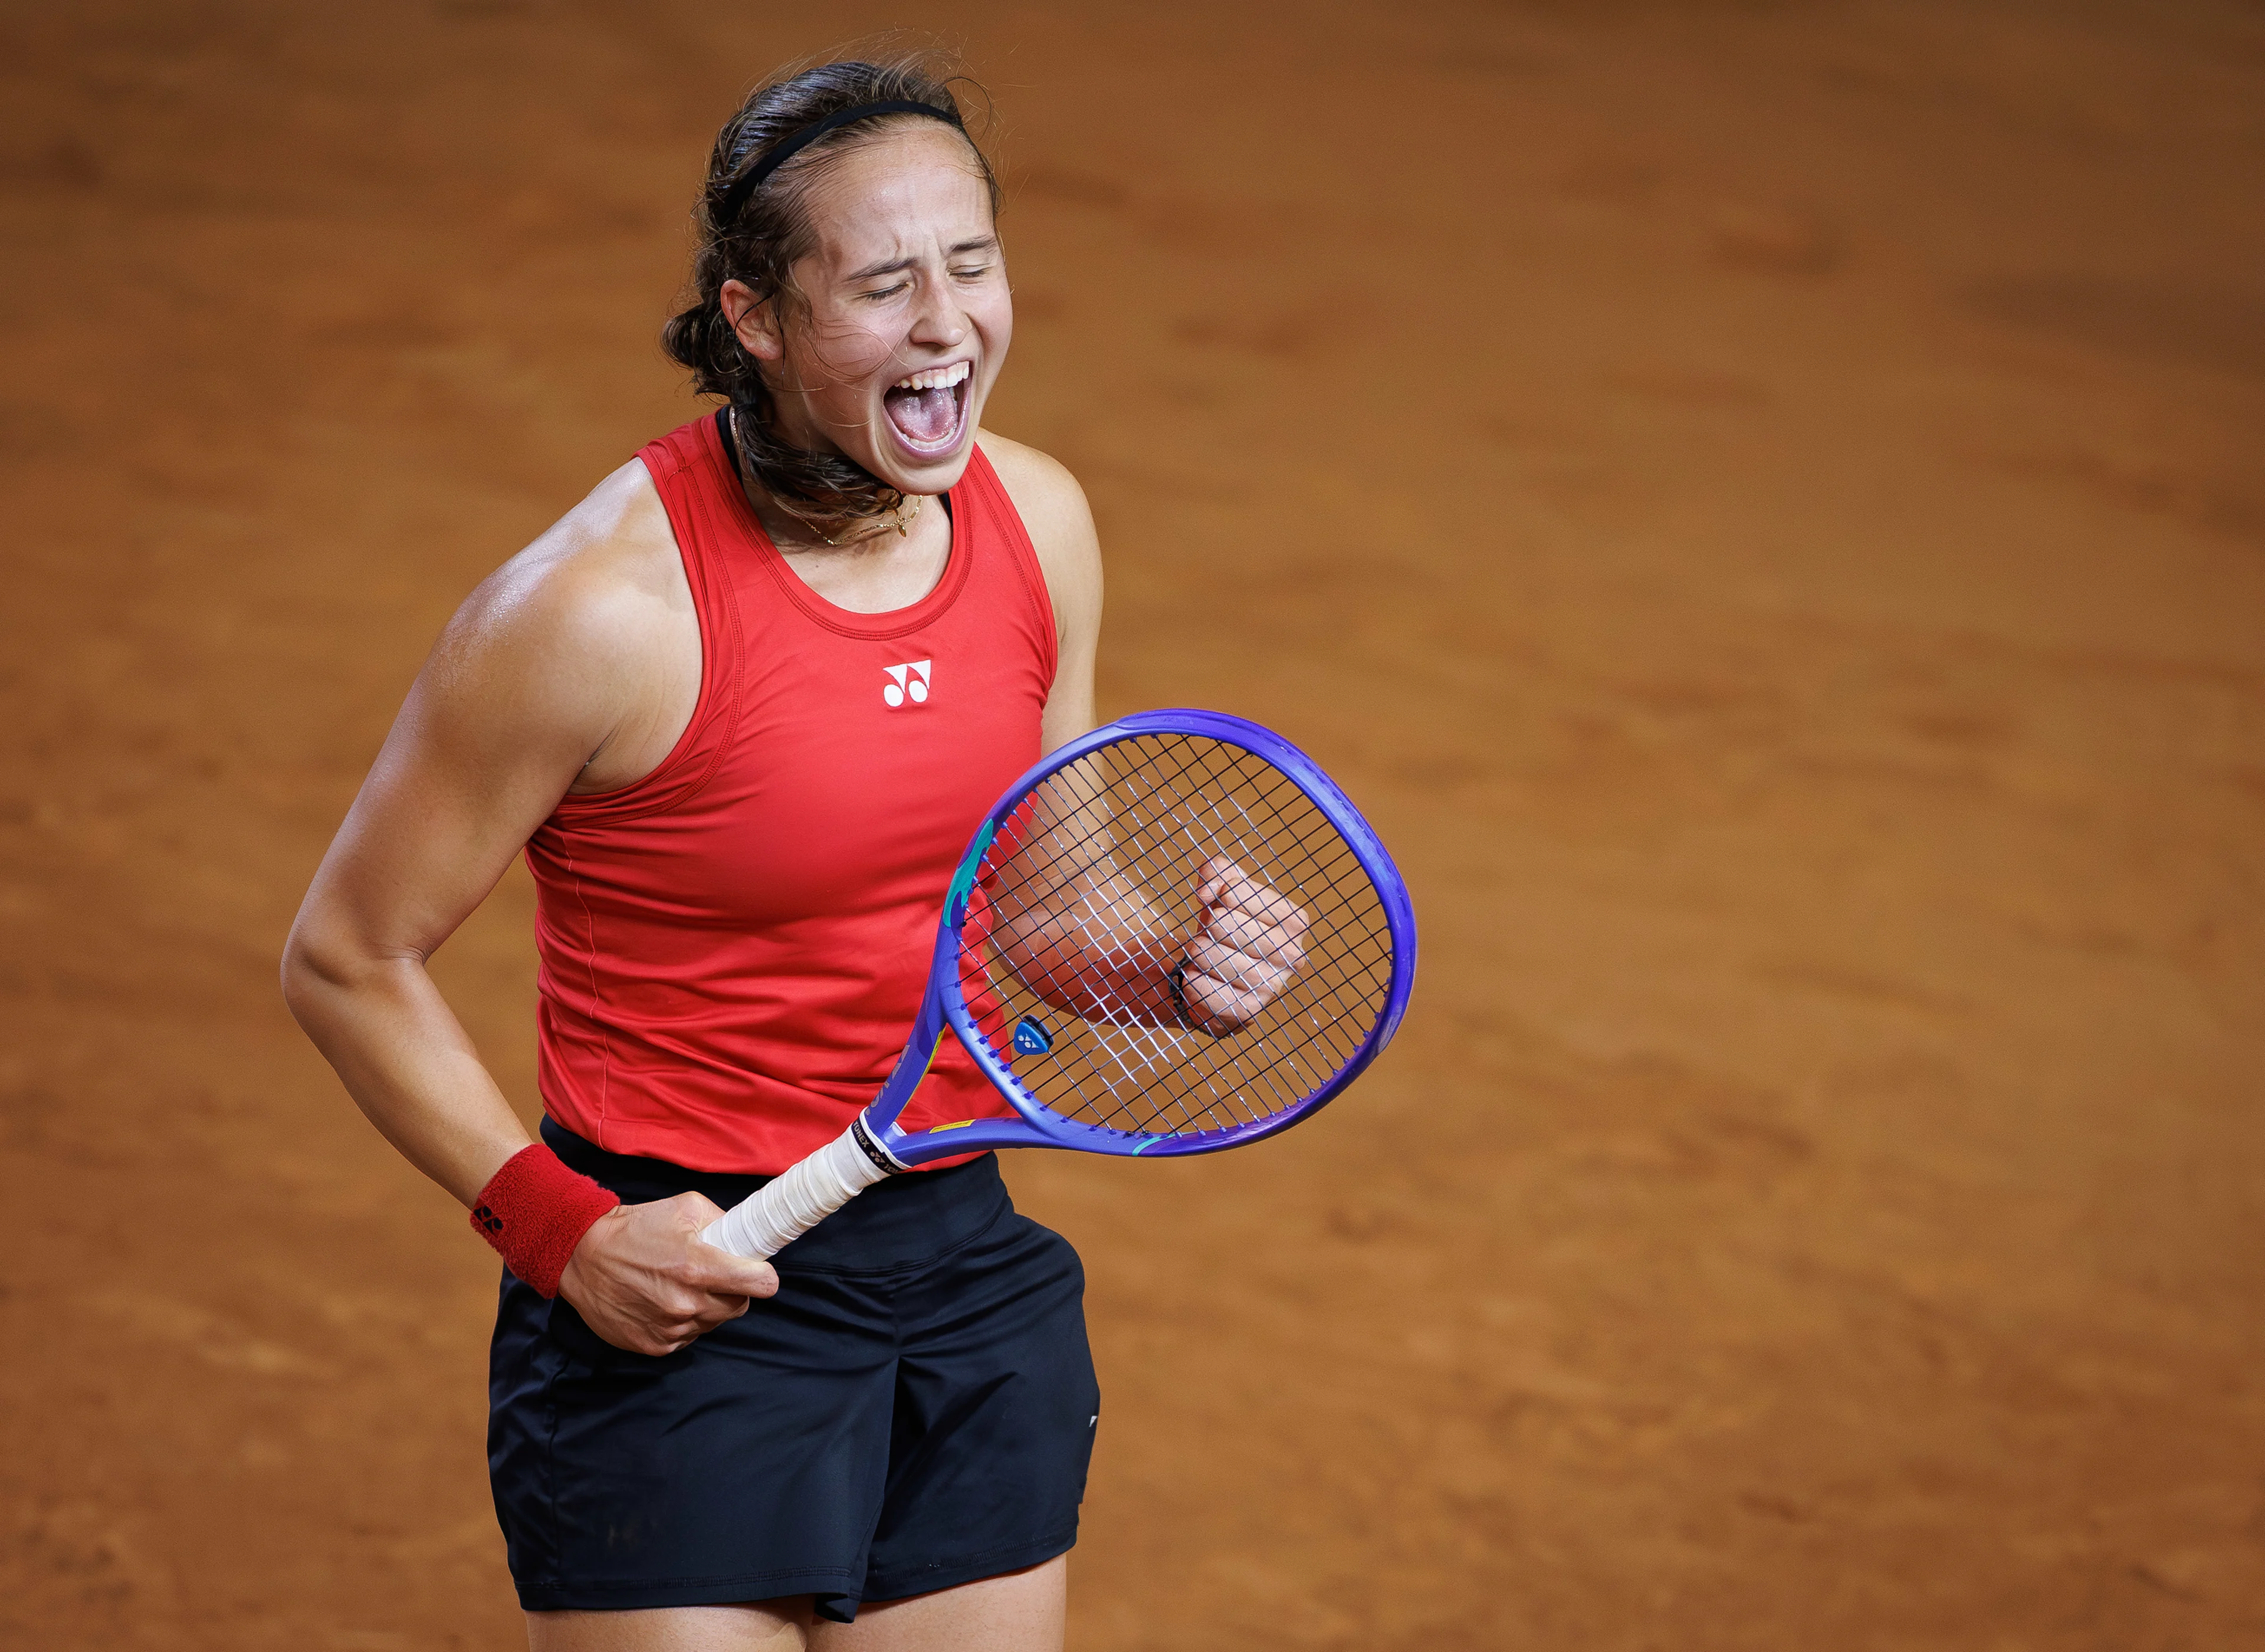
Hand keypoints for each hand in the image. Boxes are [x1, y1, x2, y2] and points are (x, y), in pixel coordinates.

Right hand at [556, 1191, 778, 1355]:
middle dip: (735, 1290)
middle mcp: (687, 1303)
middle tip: (716, 1275)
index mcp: (699, 1267)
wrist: (583, 1256)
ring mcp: (670, 1328)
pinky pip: (687, 1337)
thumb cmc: (635, 1228)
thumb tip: (747, 1236)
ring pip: (713, 1323)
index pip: (761, 1285)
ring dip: (708, 1307)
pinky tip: (665, 1302)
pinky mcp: (654, 1346)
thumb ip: (723, 1221)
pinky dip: (684, 1323)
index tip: (757, 1272)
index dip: (763, 1276)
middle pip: (740, 1306)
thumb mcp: (685, 1208)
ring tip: (683, 1286)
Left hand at [1179, 856, 1308, 1032]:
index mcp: (1294, 920)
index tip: (1218, 900)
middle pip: (1230, 927)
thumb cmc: (1227, 925)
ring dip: (1201, 953)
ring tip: (1196, 950)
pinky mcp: (1249, 1010)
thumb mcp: (1225, 888)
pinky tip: (1191, 976)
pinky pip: (1215, 995)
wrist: (1219, 974)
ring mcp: (1272, 985)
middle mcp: (1291, 955)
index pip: (1243, 894)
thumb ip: (1217, 871)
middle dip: (1211, 925)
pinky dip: (1196, 983)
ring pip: (1222, 962)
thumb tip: (1207, 891)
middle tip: (1208, 931)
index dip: (1223, 892)